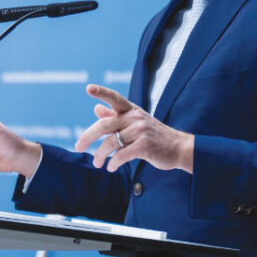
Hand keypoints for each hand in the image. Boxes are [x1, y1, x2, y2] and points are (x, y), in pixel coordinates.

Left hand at [74, 84, 193, 173]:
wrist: (178, 148)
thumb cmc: (153, 136)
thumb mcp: (135, 123)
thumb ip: (115, 117)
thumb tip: (96, 109)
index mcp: (131, 110)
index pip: (114, 98)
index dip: (101, 92)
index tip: (88, 88)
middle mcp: (135, 117)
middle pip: (105, 124)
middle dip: (88, 136)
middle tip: (78, 146)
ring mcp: (141, 131)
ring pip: (111, 142)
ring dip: (101, 155)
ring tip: (97, 163)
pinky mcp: (145, 145)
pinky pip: (122, 154)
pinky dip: (114, 163)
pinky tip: (111, 168)